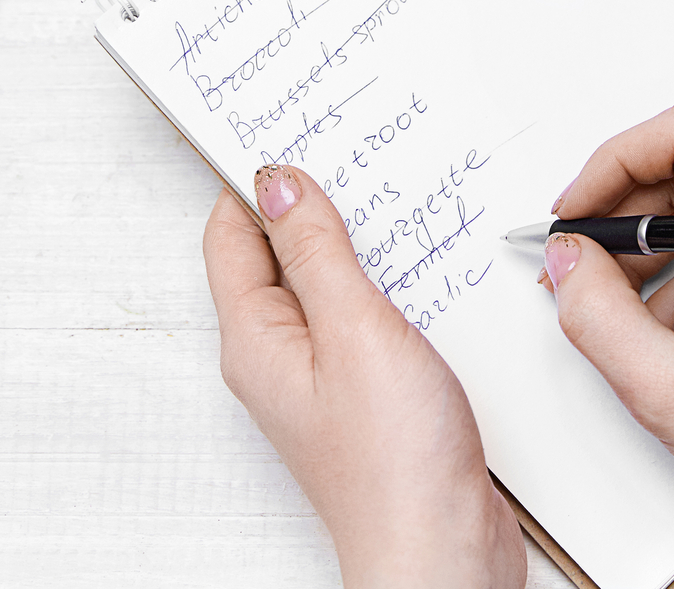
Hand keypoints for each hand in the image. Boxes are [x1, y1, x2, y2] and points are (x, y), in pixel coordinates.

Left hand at [204, 164, 525, 588]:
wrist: (442, 553)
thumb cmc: (393, 462)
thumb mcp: (354, 331)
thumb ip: (316, 252)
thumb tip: (277, 184)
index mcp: (255, 338)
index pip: (231, 234)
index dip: (250, 177)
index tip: (279, 127)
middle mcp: (280, 357)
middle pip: (275, 253)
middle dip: (307, 200)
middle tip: (343, 147)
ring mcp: (323, 377)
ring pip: (325, 283)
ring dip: (353, 241)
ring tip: (386, 193)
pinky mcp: (368, 393)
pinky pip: (363, 317)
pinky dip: (385, 283)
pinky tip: (420, 266)